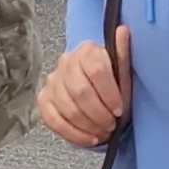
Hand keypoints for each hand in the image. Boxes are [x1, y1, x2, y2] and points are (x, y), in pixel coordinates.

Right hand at [38, 28, 132, 147]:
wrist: (97, 96)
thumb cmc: (113, 85)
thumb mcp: (123, 72)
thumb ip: (123, 53)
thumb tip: (123, 30)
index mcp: (88, 51)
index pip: (96, 70)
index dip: (109, 93)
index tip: (119, 109)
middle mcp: (66, 63)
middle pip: (80, 91)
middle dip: (99, 114)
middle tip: (111, 124)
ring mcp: (53, 81)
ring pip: (67, 108)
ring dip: (88, 126)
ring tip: (102, 132)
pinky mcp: (44, 99)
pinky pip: (53, 120)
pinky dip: (73, 134)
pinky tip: (88, 139)